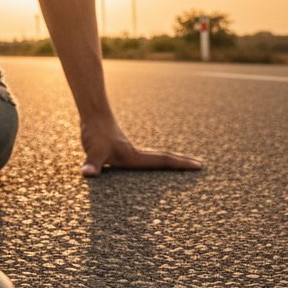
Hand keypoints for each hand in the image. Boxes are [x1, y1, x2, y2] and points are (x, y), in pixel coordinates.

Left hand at [80, 116, 202, 177]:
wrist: (92, 114)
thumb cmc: (94, 132)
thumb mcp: (93, 151)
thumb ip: (91, 163)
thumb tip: (87, 174)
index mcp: (134, 156)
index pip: (162, 161)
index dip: (181, 164)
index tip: (199, 165)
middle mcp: (135, 154)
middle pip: (163, 158)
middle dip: (181, 162)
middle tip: (199, 165)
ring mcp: (129, 150)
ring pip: (154, 157)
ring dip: (169, 161)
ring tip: (181, 165)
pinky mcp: (121, 149)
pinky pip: (142, 157)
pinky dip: (151, 161)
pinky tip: (148, 166)